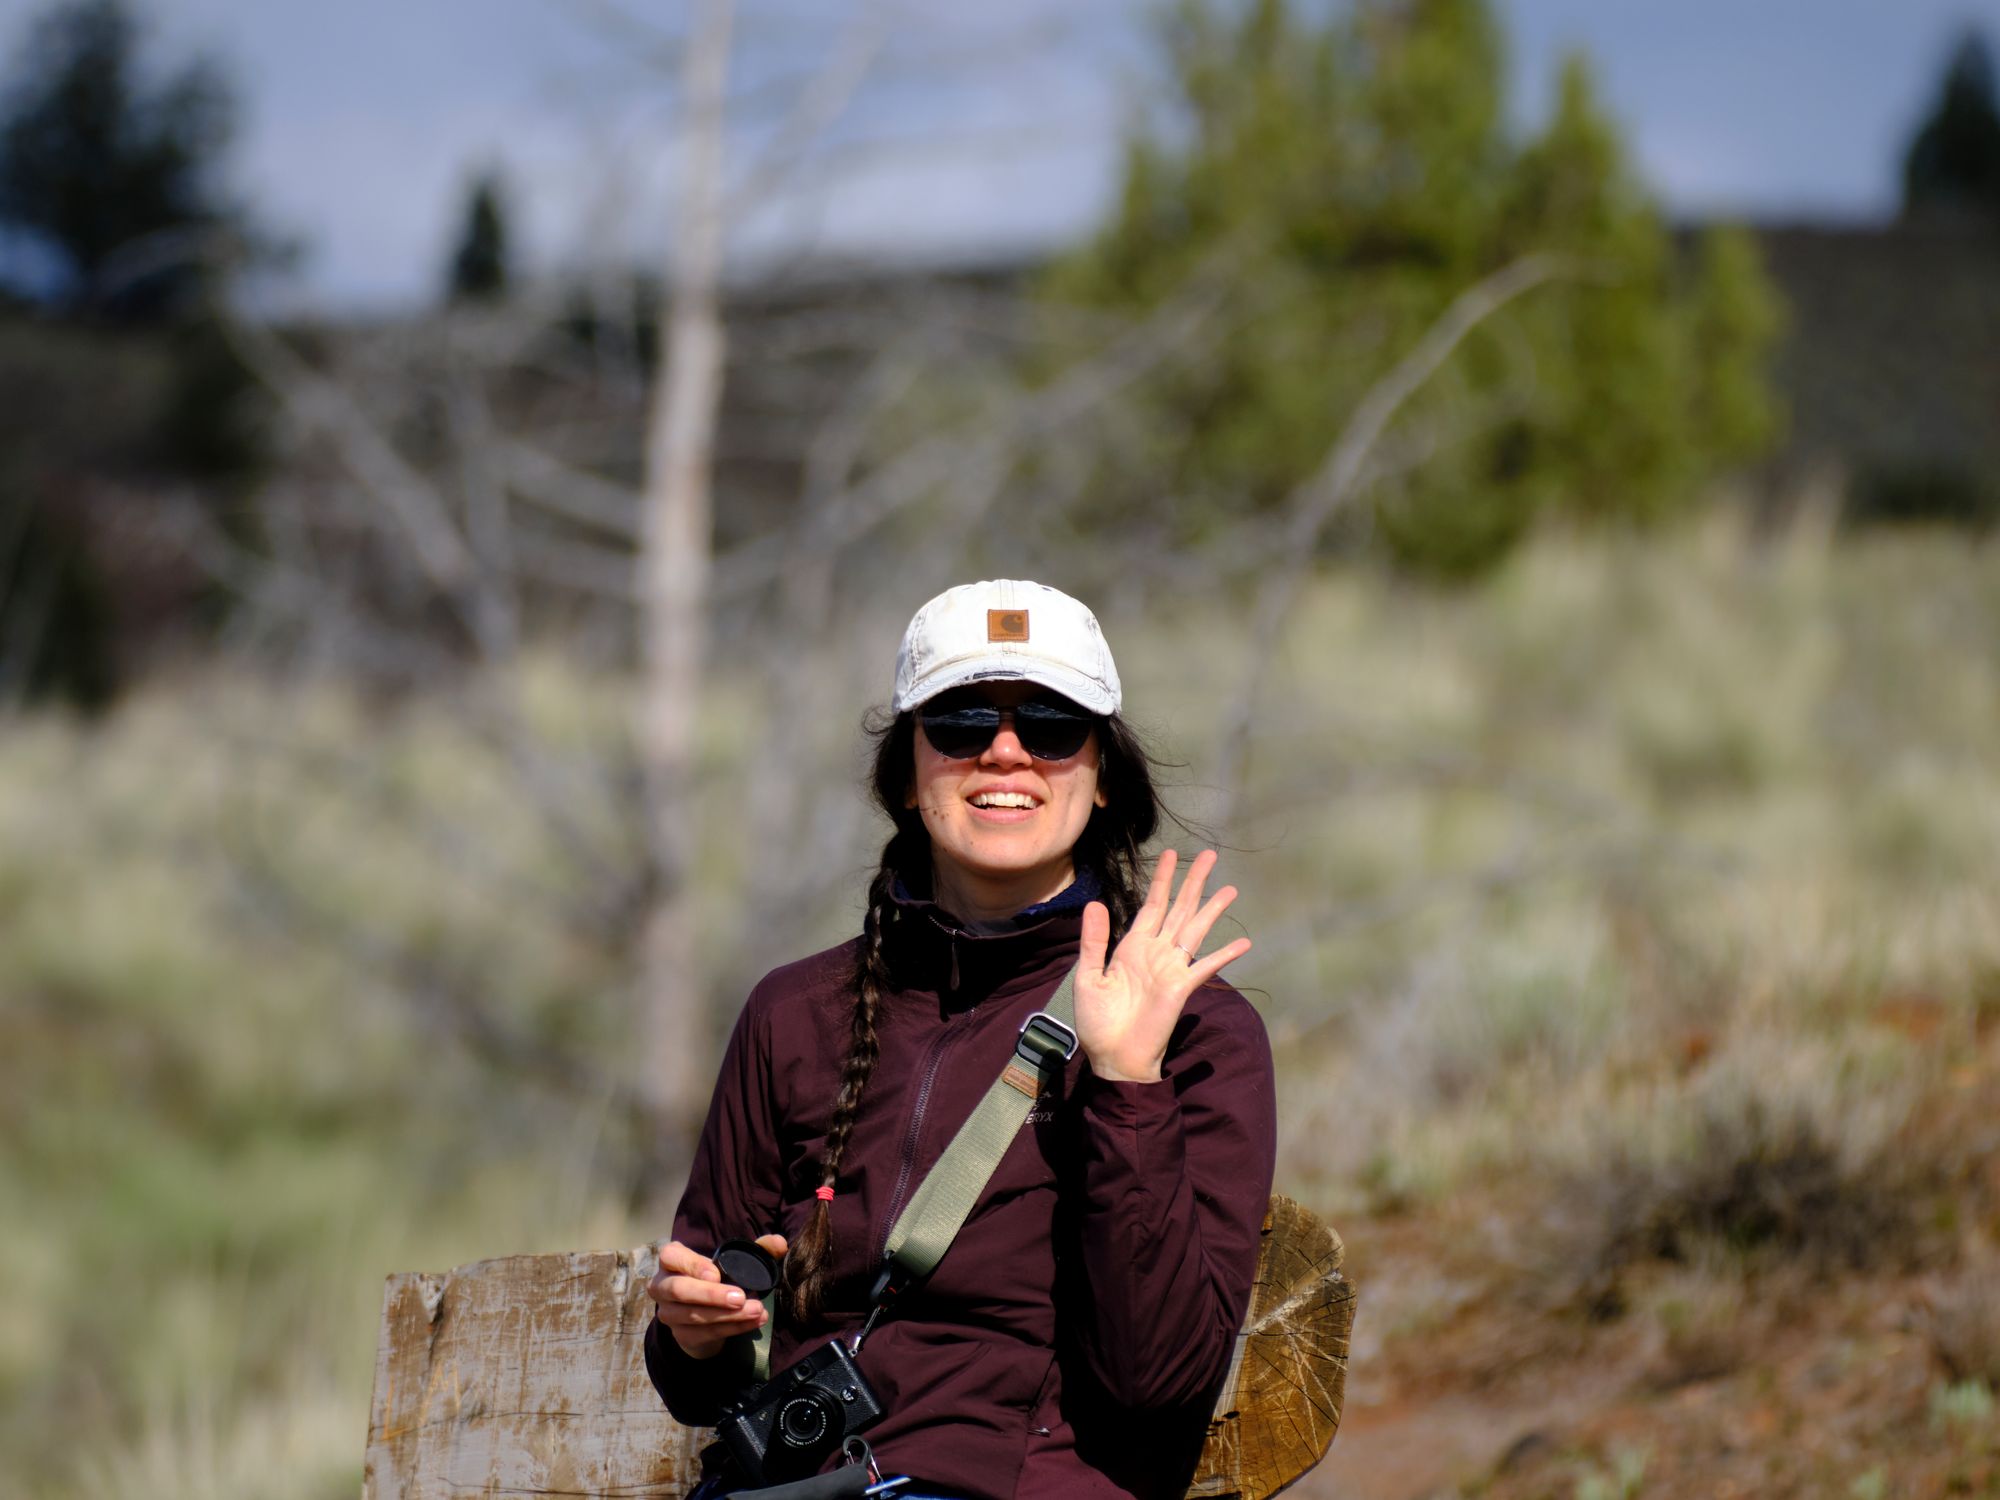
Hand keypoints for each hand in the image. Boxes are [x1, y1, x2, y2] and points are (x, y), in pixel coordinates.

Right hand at [647, 1234, 787, 1358]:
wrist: (706, 1312)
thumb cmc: (718, 1277)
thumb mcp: (734, 1260)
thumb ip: (757, 1249)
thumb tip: (780, 1243)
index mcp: (672, 1259)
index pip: (672, 1256)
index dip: (692, 1265)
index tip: (716, 1273)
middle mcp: (662, 1286)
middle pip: (679, 1290)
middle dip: (712, 1295)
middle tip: (741, 1297)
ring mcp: (668, 1313)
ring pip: (693, 1316)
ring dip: (728, 1315)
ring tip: (757, 1311)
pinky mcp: (680, 1336)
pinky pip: (705, 1334)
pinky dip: (732, 1328)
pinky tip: (753, 1322)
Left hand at [1075, 849, 1250, 1082]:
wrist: (1112, 1057)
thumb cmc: (1098, 1021)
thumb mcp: (1088, 976)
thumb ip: (1093, 941)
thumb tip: (1095, 902)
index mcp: (1132, 946)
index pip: (1152, 905)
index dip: (1162, 880)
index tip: (1172, 854)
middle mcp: (1155, 952)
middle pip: (1179, 910)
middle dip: (1194, 883)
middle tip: (1211, 856)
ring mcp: (1171, 969)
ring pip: (1195, 930)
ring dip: (1212, 910)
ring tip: (1231, 890)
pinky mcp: (1181, 988)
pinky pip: (1204, 968)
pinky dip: (1223, 955)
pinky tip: (1242, 944)